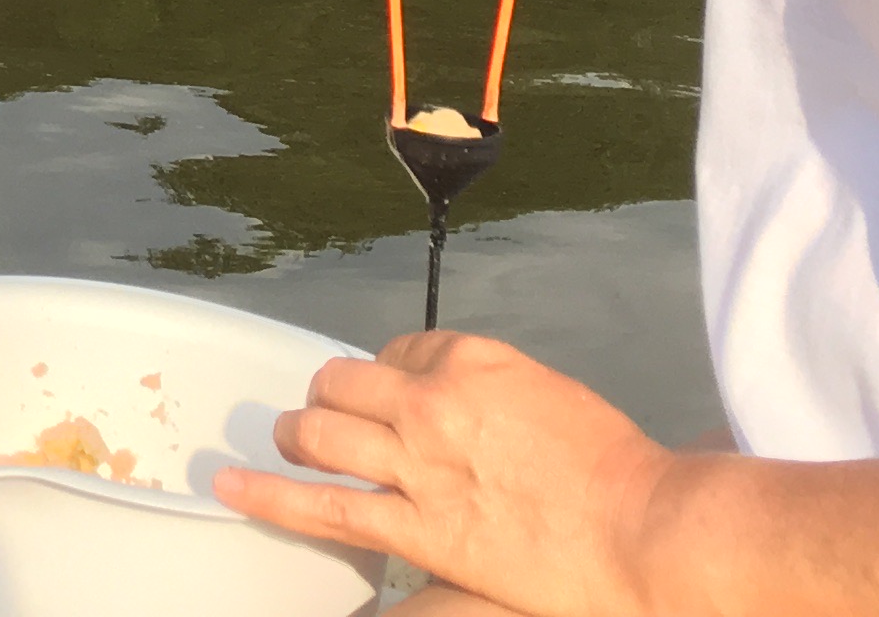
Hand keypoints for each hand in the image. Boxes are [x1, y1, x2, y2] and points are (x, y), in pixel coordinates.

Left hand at [215, 330, 683, 616]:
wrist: (644, 530)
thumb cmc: (619, 471)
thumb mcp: (552, 397)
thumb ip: (495, 395)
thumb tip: (467, 412)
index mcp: (472, 359)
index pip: (400, 349)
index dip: (392, 373)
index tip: (394, 392)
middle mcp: (432, 401)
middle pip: (346, 383)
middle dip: (332, 397)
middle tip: (328, 414)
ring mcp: (417, 463)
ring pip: (322, 434)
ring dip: (298, 436)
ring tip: (286, 442)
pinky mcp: (414, 527)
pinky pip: (324, 506)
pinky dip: (270, 494)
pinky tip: (235, 485)